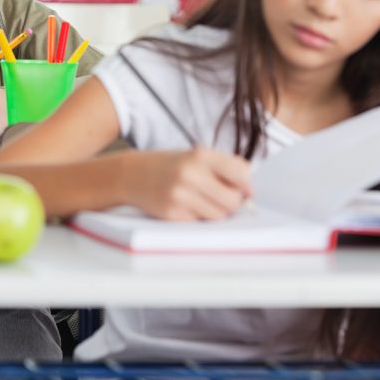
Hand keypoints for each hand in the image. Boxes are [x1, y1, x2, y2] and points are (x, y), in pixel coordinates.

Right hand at [124, 147, 251, 220]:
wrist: (130, 174)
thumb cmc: (168, 166)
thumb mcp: (195, 156)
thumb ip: (225, 168)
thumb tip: (249, 193)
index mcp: (199, 155)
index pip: (241, 174)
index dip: (244, 183)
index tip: (238, 186)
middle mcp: (190, 174)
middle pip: (233, 201)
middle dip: (231, 202)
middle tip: (218, 196)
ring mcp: (179, 196)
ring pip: (218, 216)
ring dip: (215, 212)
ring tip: (200, 200)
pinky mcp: (171, 214)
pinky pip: (200, 223)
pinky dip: (198, 217)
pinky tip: (185, 206)